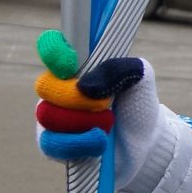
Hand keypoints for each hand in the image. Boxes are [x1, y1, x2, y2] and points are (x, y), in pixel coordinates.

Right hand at [33, 29, 159, 170]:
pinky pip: (52, 144)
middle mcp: (57, 88)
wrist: (144, 142)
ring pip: (50, 117)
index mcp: (75, 65)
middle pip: (47, 87)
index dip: (54, 51)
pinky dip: (80, 143)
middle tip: (107, 104)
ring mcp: (52, 117)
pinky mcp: (52, 146)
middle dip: (78, 98)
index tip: (70, 64)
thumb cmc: (137, 104)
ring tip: (109, 123)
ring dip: (86, 121)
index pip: (51, 46)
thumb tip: (84, 86)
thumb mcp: (139, 78)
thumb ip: (118, 68)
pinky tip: (99, 141)